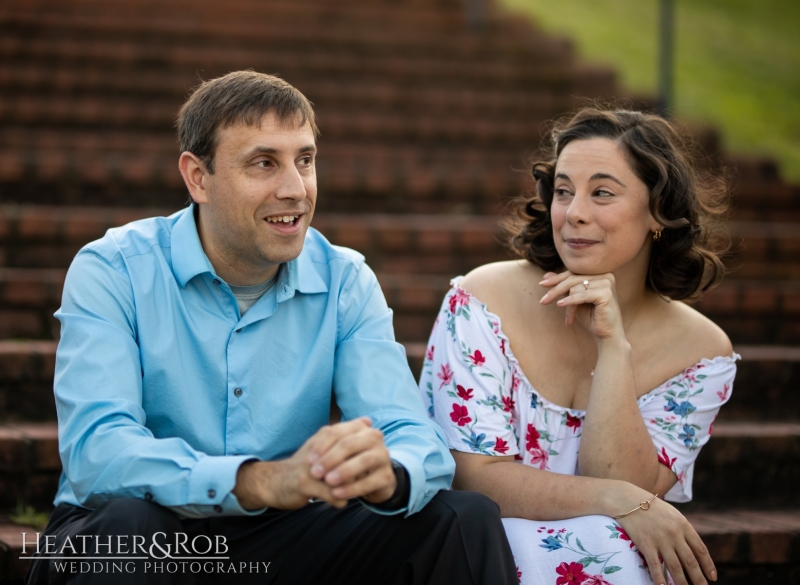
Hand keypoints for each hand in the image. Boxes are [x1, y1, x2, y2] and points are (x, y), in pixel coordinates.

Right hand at [233, 417, 396, 509]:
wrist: (275, 482)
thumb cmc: (305, 465)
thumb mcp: (323, 444)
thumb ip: (345, 434)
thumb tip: (368, 421)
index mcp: (324, 435)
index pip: (352, 434)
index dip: (364, 448)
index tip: (368, 461)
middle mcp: (317, 447)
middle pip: (349, 453)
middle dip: (359, 468)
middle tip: (365, 477)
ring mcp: (311, 465)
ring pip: (342, 475)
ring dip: (351, 485)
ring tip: (353, 491)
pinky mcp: (304, 483)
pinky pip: (331, 493)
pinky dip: (339, 500)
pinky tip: (341, 503)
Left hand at [308, 417, 396, 504]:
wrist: (374, 479)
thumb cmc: (350, 461)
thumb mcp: (338, 453)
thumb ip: (326, 449)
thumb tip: (310, 456)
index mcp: (360, 428)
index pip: (337, 432)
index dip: (322, 445)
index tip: (309, 460)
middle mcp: (374, 437)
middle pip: (349, 444)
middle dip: (330, 459)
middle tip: (315, 472)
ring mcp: (383, 455)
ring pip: (364, 460)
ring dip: (343, 471)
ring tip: (328, 481)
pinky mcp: (387, 475)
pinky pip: (369, 481)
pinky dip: (352, 488)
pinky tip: (337, 494)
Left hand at [539, 270, 624, 340]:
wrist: (607, 335)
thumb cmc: (591, 317)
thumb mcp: (574, 300)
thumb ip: (563, 287)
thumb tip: (546, 275)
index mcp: (599, 274)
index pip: (573, 273)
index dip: (556, 279)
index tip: (541, 284)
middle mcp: (605, 275)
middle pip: (572, 279)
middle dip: (555, 290)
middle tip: (543, 301)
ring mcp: (606, 283)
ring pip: (575, 288)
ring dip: (567, 304)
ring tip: (568, 319)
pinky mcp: (605, 293)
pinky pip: (581, 295)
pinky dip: (570, 302)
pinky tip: (560, 306)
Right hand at [616, 495, 715, 584]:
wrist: (627, 499)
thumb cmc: (650, 506)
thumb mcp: (672, 513)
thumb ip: (683, 529)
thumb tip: (693, 547)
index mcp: (683, 525)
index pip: (700, 549)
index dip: (708, 565)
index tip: (713, 577)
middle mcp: (674, 534)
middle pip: (690, 562)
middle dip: (699, 579)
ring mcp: (660, 540)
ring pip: (675, 567)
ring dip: (682, 583)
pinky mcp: (646, 544)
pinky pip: (655, 566)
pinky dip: (660, 579)